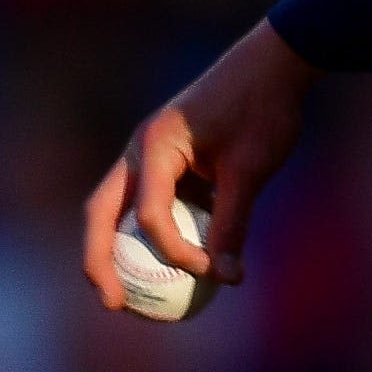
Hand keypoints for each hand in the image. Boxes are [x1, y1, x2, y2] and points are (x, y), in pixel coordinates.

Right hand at [83, 19, 317, 309]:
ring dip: (118, 253)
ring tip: (128, 299)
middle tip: (112, 304)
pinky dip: (152, 240)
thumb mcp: (251, 169)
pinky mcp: (164, 165)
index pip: (150, 214)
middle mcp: (139, 151)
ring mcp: (147, 158)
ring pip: (118, 213)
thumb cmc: (262, 111)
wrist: (271, 67)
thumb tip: (226, 279)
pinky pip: (148, 209)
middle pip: (101, 214)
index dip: (176, 252)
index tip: (210, 271)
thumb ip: (233, 223)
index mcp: (154, 146)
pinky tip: (170, 273)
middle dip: (99, 261)